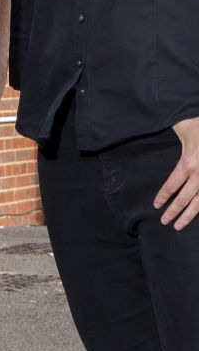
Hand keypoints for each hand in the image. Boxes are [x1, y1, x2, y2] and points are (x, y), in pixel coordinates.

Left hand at [153, 116, 198, 230]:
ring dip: (189, 215)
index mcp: (187, 164)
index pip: (171, 186)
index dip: (163, 197)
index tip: (157, 206)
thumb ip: (175, 135)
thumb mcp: (184, 129)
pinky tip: (197, 214)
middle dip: (174, 212)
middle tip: (164, 222)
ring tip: (179, 225)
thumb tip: (158, 125)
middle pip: (184, 199)